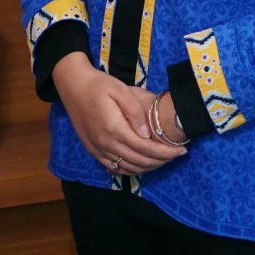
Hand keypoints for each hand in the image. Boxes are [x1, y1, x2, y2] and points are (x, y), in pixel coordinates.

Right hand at [52, 53, 187, 174]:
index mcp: (114, 128)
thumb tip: (147, 135)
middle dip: (161, 161)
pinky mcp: (93, 151)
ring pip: (127, 168)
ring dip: (148, 167)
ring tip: (163, 160)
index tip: (181, 150)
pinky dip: (131, 170)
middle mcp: (105, 144)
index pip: (146, 149)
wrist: (73, 85)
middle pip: (139, 161)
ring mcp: (98, 150)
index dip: (166, 152)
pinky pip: (114, 168)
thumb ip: (136, 112)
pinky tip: (141, 164)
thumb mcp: (121, 90)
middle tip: (176, 155)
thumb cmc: (99, 85)